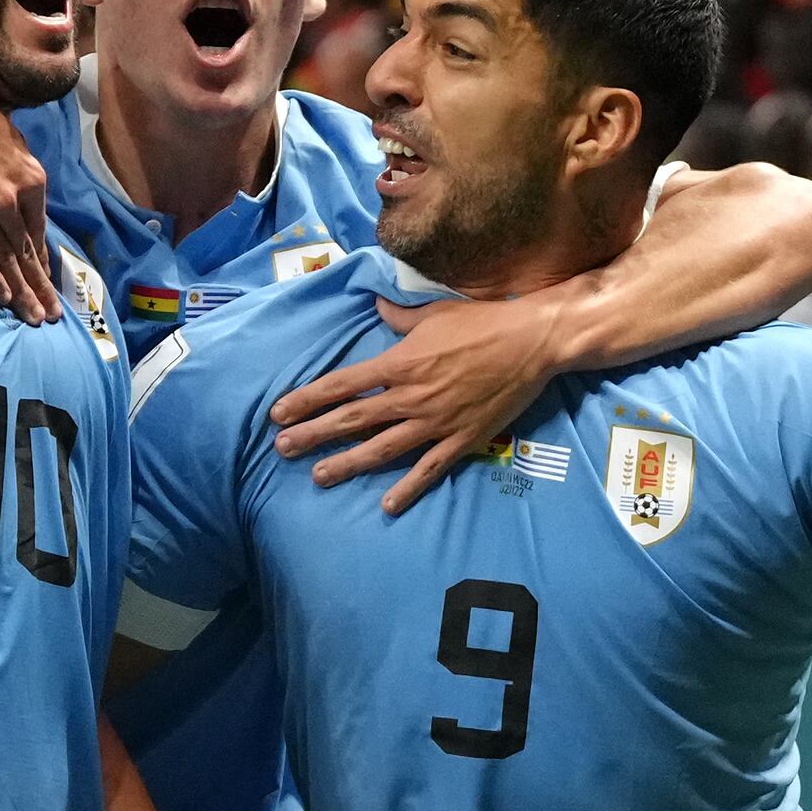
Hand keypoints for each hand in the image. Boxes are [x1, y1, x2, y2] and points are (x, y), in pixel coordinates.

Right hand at [0, 73, 58, 323]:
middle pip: (27, 252)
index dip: (44, 262)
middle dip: (41, 287)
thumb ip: (22, 173)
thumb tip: (27, 199)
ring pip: (7, 260)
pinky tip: (4, 299)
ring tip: (35, 319)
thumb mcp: (10, 139)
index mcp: (30, 179)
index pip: (39, 231)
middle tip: (54, 316)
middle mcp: (11, 199)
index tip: (49, 284)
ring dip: (22, 292)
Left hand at [269, 294, 564, 513]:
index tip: (280, 412)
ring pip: (381, 449)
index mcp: (399, 364)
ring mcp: (435, 423)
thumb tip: (375, 304)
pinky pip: (429, 470)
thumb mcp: (433, 313)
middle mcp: (410, 397)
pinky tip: (387, 506)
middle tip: (282, 449)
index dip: (307, 399)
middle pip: (351, 420)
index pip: (341, 385)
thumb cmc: (482, 322)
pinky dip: (407, 488)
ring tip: (319, 476)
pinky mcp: (462, 440)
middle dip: (313, 434)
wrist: (532, 343)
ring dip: (347, 463)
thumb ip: (398, 316)